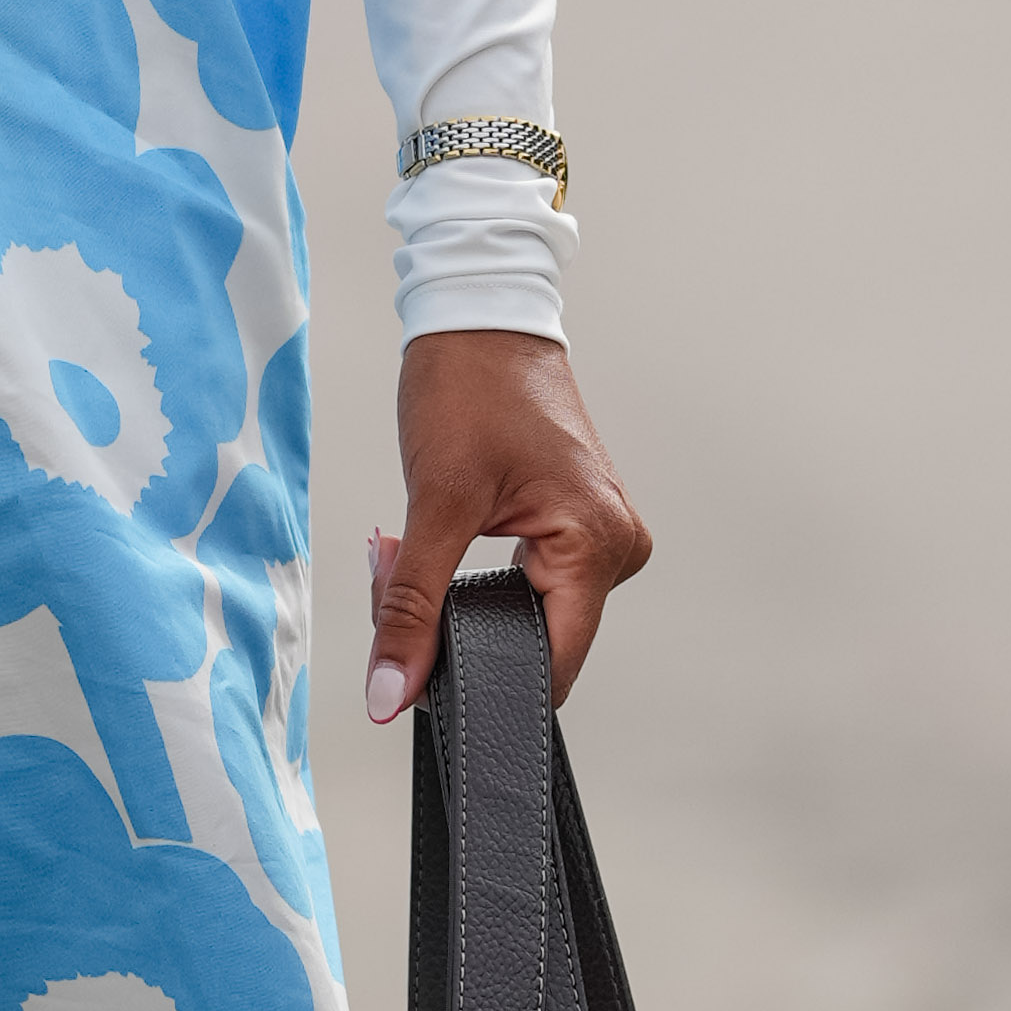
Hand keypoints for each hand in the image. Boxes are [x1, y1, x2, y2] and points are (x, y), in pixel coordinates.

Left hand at [365, 325, 651, 724]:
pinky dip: (474, 579)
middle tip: (397, 575)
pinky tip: (445, 538)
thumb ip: (410, 607)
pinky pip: (528, 584)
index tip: (419, 677)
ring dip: (458, 601)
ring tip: (416, 546)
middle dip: (453, 628)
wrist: (481, 320)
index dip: (482, 681)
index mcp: (598, 544)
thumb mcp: (433, 504)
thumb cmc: (471, 387)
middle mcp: (616, 545)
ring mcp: (600, 536)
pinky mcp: (577, 526)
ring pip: (522, 615)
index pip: (550, 665)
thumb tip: (394, 690)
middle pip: (531, 641)